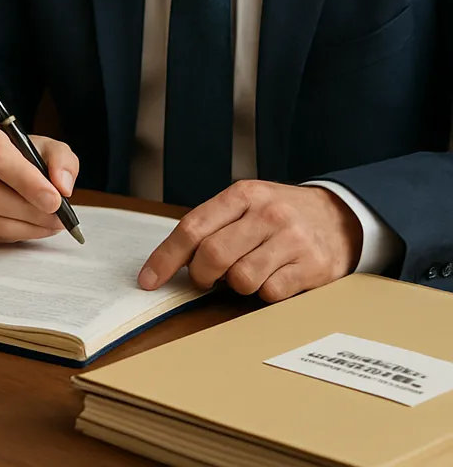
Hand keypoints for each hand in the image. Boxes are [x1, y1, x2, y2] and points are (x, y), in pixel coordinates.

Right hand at [0, 123, 78, 242]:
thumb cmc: (18, 155)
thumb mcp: (43, 146)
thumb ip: (60, 158)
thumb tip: (63, 186)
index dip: (27, 181)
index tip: (55, 199)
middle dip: (33, 210)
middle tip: (60, 216)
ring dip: (30, 226)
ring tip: (53, 222)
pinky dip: (21, 234)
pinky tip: (36, 226)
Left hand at [138, 180, 362, 301]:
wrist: (340, 217)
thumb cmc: (280, 214)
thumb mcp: (247, 204)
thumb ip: (213, 225)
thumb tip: (171, 261)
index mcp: (242, 194)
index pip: (192, 228)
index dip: (165, 258)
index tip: (148, 280)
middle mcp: (267, 213)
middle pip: (213, 256)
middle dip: (201, 275)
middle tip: (206, 278)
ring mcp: (292, 239)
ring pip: (241, 279)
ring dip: (236, 285)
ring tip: (248, 271)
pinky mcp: (314, 267)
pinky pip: (271, 294)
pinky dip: (265, 293)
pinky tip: (274, 277)